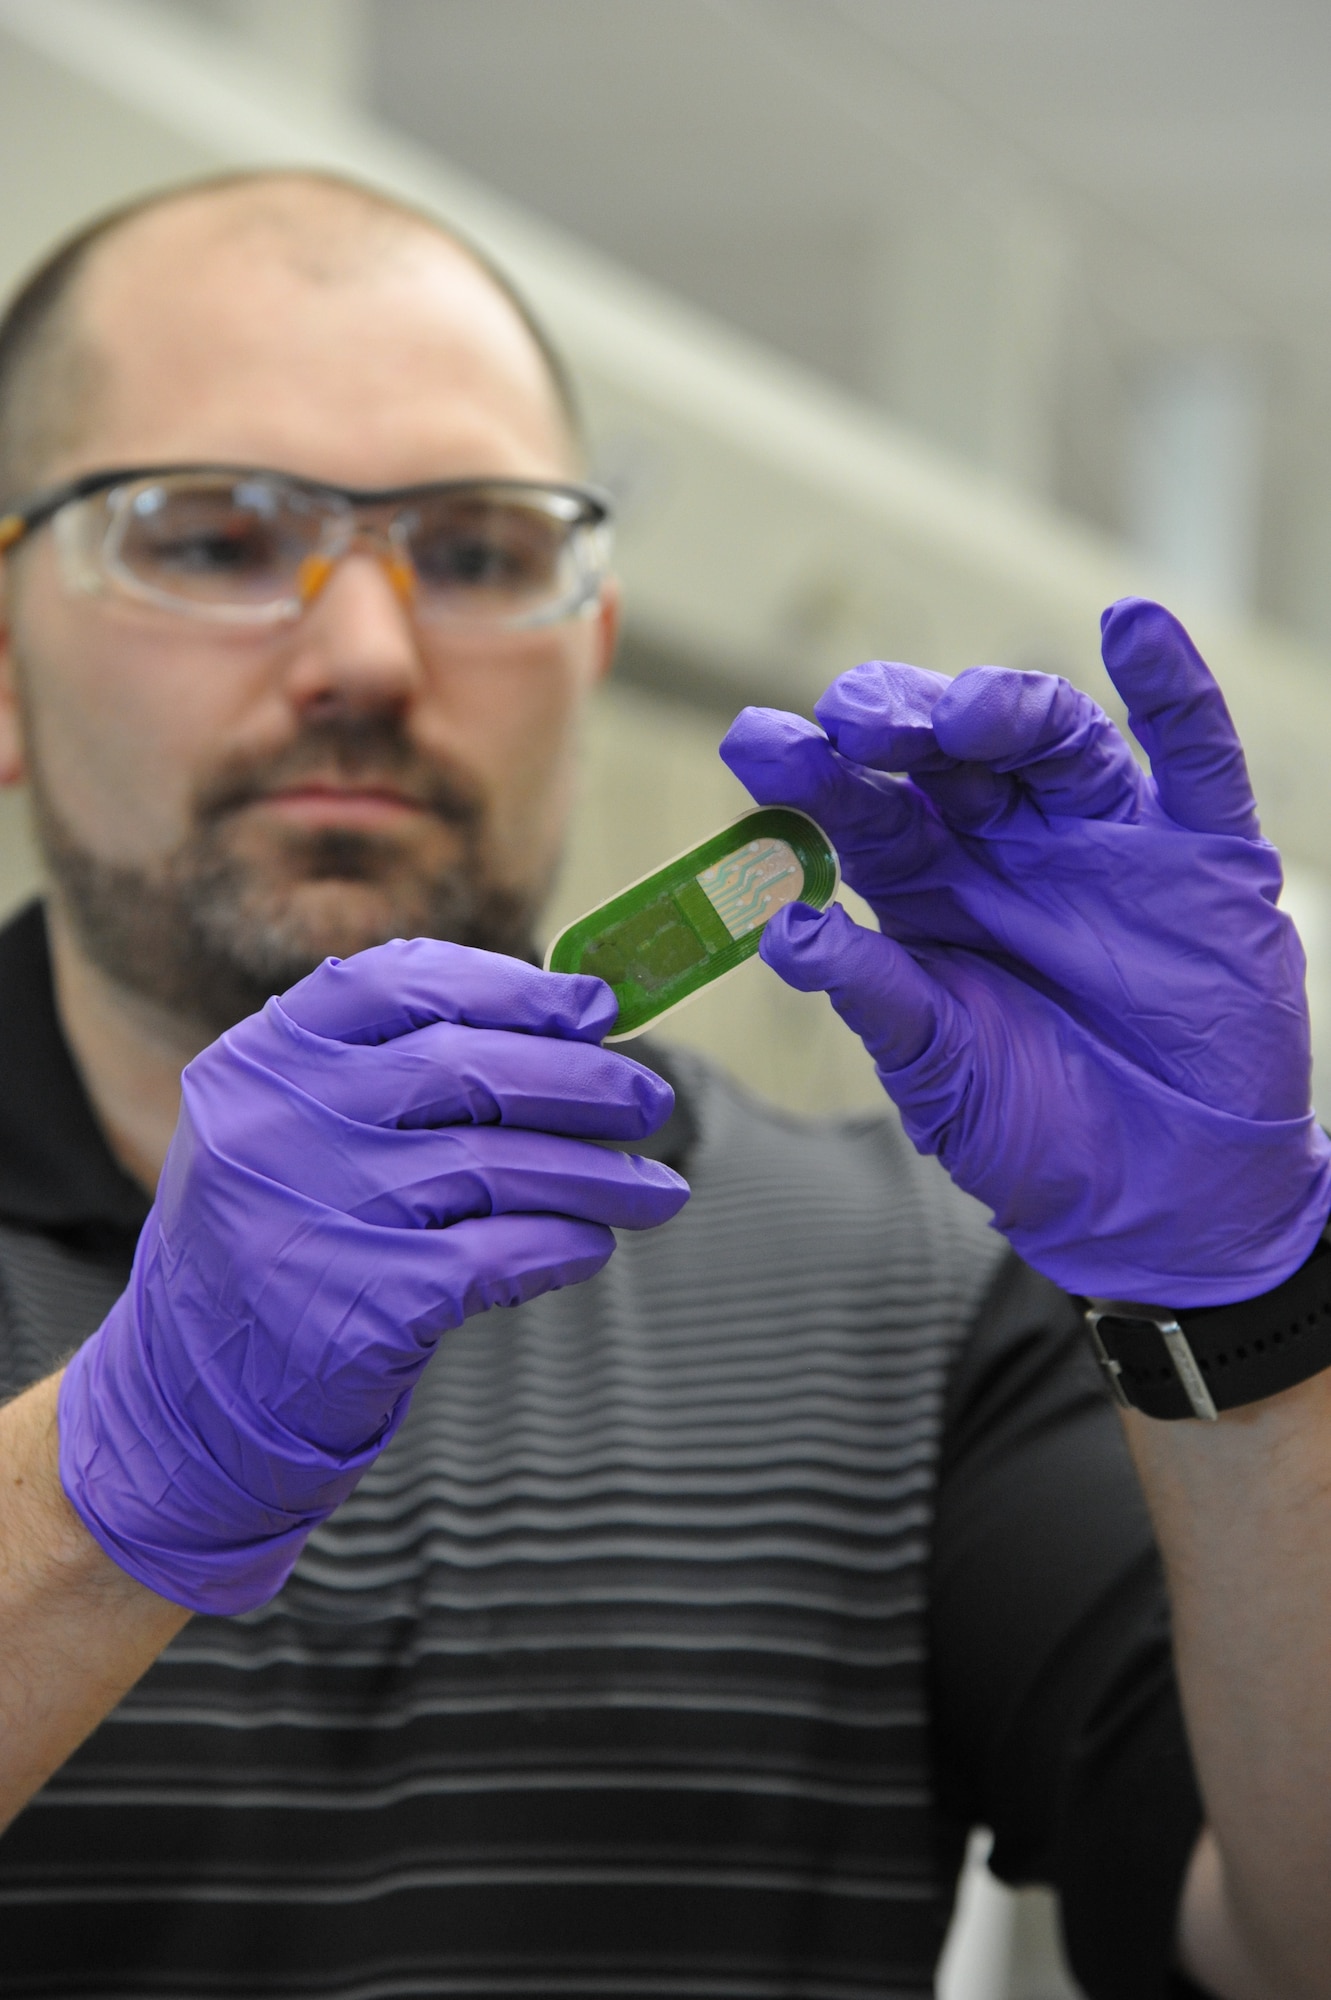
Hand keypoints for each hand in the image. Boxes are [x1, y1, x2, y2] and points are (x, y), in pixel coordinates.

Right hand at [57, 940, 688, 1613]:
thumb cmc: (279, 1239)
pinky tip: (591, 1245)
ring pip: (499, 1165)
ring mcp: (314, 1212)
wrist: (191, 1400)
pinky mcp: (359, 1304)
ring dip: (599, 1175)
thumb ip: (395, 1071)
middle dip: (583, 1080)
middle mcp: (277, 1123)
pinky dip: (563, 1245)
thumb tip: (568, 1030)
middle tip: (650, 1098)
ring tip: (655, 1188)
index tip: (594, 1005)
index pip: (400, 981)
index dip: (514, 987)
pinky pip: (500, 1255)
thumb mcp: (293, 1131)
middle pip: (468, 1069)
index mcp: (261, 1059)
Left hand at [721, 598, 1330, 1304]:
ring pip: (1051, 738)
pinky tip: (1134, 629)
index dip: (808, 773)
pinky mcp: (1203, 854)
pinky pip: (1194, 754)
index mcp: (926, 890)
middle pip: (943, 753)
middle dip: (897, 722)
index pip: (858, 810)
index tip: (754, 743)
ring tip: (963, 715)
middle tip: (859, 721)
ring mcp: (1104, 841)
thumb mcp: (939, 1070)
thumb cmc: (1034, 1133)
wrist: (1163, 1199)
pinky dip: (1172, 687)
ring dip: (1004, 706)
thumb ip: (873, 994)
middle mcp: (1006, 846)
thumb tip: (781, 927)